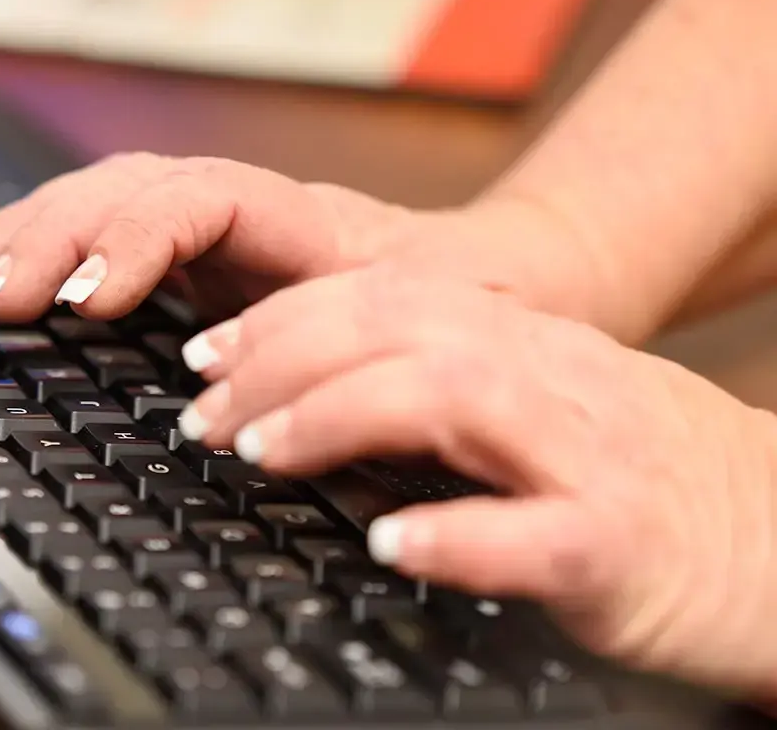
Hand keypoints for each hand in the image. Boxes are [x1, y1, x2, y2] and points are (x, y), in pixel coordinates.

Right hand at [0, 152, 598, 328]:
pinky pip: (112, 236)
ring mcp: (220, 235)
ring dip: (33, 231)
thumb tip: (257, 411)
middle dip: (55, 236)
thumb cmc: (472, 316)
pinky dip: (51, 250)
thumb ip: (364, 364)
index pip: (196, 201)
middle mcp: (250, 217)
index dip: (136, 241)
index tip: (87, 302)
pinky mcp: (198, 264)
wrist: (497, 287)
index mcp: (305, 224)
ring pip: (110, 202)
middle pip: (133, 190)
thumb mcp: (436, 342)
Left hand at [179, 269, 776, 700]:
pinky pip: (535, 534)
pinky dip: (456, 535)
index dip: (281, 317)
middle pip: (400, 330)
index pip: (383, 297)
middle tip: (203, 411)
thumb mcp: (536, 400)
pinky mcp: (622, 546)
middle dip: (282, 359)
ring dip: (338, 419)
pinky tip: (388, 545)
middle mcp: (548, 378)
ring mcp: (587, 456)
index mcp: (519, 343)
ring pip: (453, 400)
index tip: (204, 354)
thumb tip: (303, 389)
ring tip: (258, 452)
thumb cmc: (640, 472)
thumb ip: (438, 381)